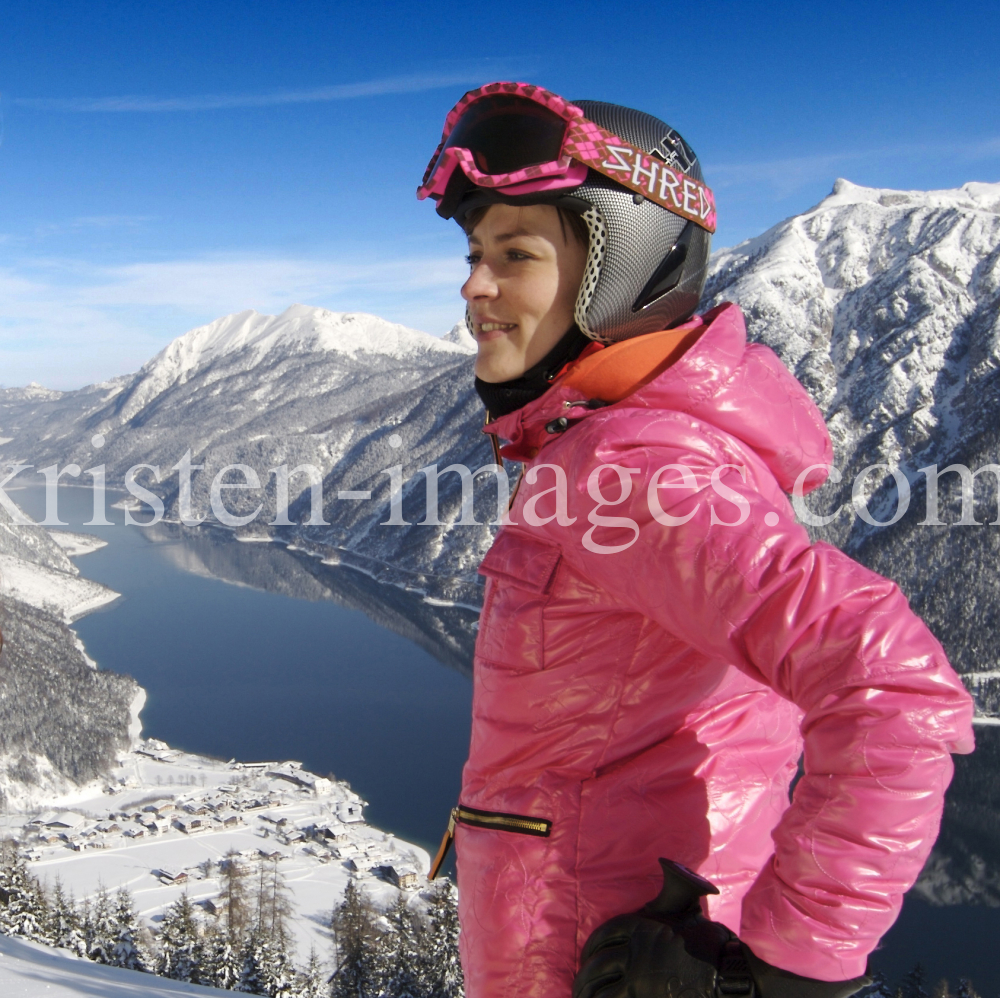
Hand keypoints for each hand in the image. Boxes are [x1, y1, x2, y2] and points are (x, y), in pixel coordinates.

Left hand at [573, 859, 869, 997]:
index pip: (604, 935)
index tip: (588, 957)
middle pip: (598, 964)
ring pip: (600, 988)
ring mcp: (638, 979)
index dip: (592, 948)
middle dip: (586, 975)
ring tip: (582, 997)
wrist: (732, 976)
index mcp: (640, 926)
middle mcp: (634, 951)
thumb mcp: (687, 908)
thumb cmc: (710, 941)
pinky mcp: (644, 997)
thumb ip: (674, 886)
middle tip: (580, 983)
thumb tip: (665, 862)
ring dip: (588, 991)